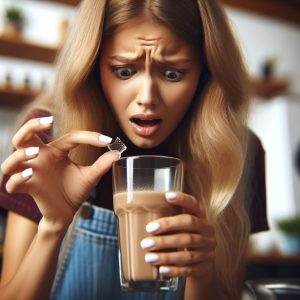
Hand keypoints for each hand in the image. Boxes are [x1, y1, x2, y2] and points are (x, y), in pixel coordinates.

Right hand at [1, 116, 119, 226]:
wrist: (67, 213)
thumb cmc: (75, 191)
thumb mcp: (90, 177)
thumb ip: (102, 165)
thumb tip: (118, 152)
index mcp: (56, 152)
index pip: (69, 137)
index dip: (88, 137)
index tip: (107, 141)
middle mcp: (41, 159)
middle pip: (24, 137)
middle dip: (31, 126)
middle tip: (48, 122)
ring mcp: (32, 174)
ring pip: (11, 160)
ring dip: (20, 154)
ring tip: (35, 152)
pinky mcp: (29, 189)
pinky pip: (13, 184)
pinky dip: (17, 178)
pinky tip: (30, 174)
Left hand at [140, 192, 215, 277]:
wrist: (203, 262)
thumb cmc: (186, 237)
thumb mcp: (183, 226)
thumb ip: (170, 219)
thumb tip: (139, 215)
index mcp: (201, 218)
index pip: (194, 205)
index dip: (183, 199)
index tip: (168, 196)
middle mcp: (207, 232)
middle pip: (188, 229)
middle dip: (166, 231)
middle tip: (147, 236)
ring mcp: (207, 251)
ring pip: (187, 253)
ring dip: (166, 255)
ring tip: (148, 257)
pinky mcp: (204, 267)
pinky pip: (189, 269)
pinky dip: (174, 269)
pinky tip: (162, 269)